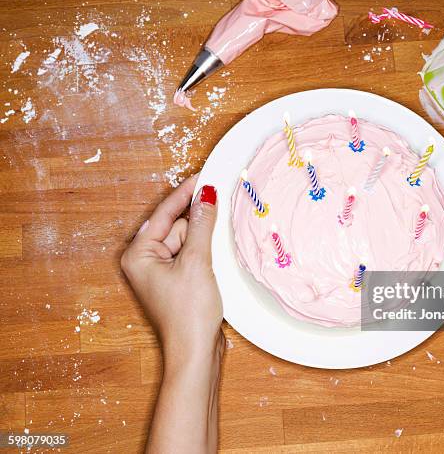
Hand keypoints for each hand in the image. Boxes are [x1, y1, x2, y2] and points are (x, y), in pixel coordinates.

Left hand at [121, 177, 222, 356]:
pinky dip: (205, 251)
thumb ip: (202, 224)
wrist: (196, 351)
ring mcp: (162, 271)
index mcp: (138, 254)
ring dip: (204, 239)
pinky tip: (216, 255)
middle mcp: (146, 260)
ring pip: (188, 239)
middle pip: (177, 225)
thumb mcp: (197, 262)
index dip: (185, 194)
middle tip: (220, 209)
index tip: (203, 176)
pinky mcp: (177, 280)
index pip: (164, 213)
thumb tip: (206, 195)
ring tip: (216, 249)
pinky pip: (192, 254)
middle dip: (198, 221)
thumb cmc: (188, 312)